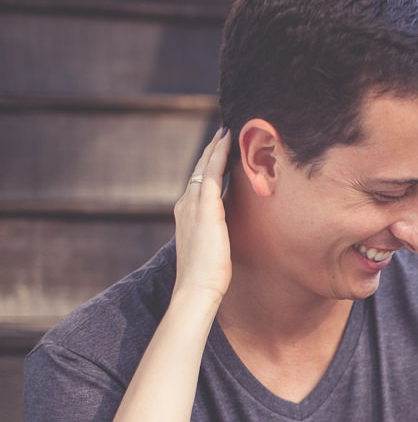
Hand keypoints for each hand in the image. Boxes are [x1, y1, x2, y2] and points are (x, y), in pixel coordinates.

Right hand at [173, 127, 232, 299]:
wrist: (196, 288)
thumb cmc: (206, 276)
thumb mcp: (210, 249)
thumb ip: (215, 235)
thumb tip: (225, 234)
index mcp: (186, 215)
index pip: (198, 184)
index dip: (207, 168)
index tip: (217, 154)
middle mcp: (185, 205)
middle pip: (199, 171)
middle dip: (210, 152)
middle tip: (222, 133)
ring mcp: (193, 205)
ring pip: (205, 168)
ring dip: (215, 148)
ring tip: (227, 133)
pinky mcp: (206, 209)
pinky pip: (213, 174)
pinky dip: (219, 156)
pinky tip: (227, 143)